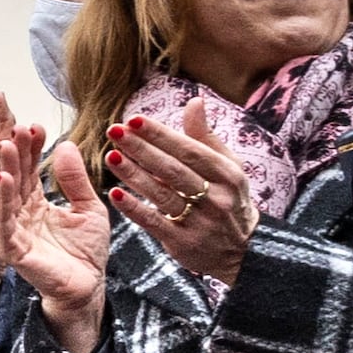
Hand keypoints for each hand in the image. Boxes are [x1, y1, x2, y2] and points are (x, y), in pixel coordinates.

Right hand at [0, 130, 115, 352]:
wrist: (88, 287)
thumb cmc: (86, 253)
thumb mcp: (89, 207)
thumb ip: (76, 180)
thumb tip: (66, 145)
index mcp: (36, 203)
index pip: (29, 169)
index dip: (31, 148)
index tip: (34, 125)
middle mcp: (20, 214)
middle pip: (14, 177)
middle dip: (14, 151)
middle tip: (16, 127)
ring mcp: (13, 230)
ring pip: (5, 195)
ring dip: (5, 169)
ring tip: (6, 145)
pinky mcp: (12, 248)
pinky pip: (3, 221)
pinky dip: (2, 200)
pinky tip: (4, 179)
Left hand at [109, 103, 258, 293]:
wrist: (241, 250)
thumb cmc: (227, 197)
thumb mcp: (227, 167)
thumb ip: (205, 137)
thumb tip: (195, 101)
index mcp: (226, 174)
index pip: (189, 150)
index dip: (161, 135)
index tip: (134, 119)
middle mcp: (215, 197)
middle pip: (173, 170)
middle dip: (142, 149)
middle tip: (114, 132)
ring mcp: (200, 222)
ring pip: (162, 195)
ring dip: (133, 175)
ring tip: (110, 156)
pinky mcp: (184, 243)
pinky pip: (155, 223)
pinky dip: (134, 208)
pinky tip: (115, 194)